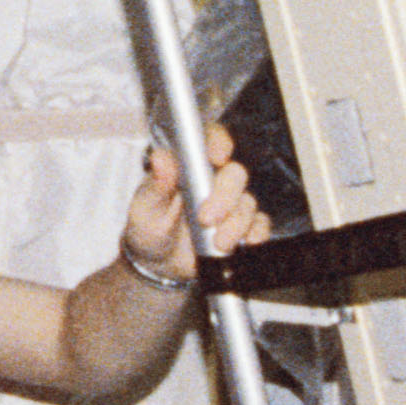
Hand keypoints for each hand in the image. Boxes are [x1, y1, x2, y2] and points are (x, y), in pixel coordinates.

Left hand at [121, 121, 266, 279]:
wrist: (159, 264)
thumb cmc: (149, 227)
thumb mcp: (145, 208)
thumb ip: (156, 185)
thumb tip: (161, 159)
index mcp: (188, 165)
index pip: (209, 140)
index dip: (218, 142)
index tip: (217, 156)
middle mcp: (213, 179)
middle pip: (235, 173)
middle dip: (225, 196)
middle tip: (206, 218)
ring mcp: (230, 202)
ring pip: (248, 201)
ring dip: (236, 223)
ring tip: (217, 243)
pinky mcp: (242, 225)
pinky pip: (260, 224)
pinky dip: (255, 233)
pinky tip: (244, 244)